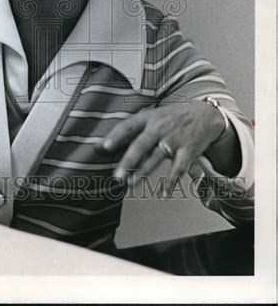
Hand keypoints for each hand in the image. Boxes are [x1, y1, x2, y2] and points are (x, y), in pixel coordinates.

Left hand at [95, 100, 224, 195]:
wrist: (206, 114)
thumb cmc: (172, 117)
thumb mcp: (152, 117)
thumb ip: (131, 132)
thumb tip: (101, 146)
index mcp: (148, 117)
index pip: (128, 126)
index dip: (116, 136)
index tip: (104, 147)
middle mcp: (159, 127)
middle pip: (141, 145)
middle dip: (128, 161)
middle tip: (117, 176)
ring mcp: (174, 139)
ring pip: (156, 158)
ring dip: (143, 172)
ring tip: (131, 184)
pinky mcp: (188, 150)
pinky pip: (178, 168)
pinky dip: (171, 181)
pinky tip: (163, 192)